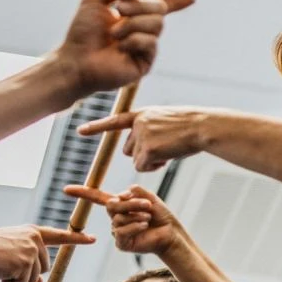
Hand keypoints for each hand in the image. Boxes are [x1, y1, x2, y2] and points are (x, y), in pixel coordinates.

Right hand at [0, 225, 94, 281]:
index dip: (77, 239)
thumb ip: (28, 264)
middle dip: (26, 273)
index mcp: (33, 232)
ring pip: (32, 279)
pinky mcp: (24, 264)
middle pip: (43, 269)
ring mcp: (30, 251)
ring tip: (0, 266)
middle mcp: (35, 239)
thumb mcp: (11, 254)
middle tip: (6, 264)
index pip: (59, 236)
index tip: (93, 239)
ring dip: (16, 280)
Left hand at [55, 0, 193, 97]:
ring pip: (156, 24)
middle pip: (160, 9)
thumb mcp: (94, 0)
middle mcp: (143, 31)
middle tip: (119, 10)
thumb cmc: (82, 34)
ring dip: (132, 24)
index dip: (177, 2)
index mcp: (134, 16)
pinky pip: (151, 42)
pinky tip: (120, 48)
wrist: (75, 60)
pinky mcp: (145, 63)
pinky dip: (133, 40)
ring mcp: (145, 48)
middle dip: (139, 6)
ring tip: (113, 34)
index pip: (161, 7)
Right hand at [64, 184, 182, 256]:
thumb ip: (135, 192)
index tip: (66, 190)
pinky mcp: (121, 244)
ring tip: (148, 217)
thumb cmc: (161, 215)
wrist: (170, 233)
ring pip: (117, 219)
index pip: (96, 197)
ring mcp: (117, 232)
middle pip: (111, 206)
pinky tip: (144, 225)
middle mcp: (115, 218)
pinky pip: (121, 232)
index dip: (82, 193)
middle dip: (129, 203)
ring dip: (136, 215)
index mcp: (119, 205)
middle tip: (148, 205)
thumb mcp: (149, 198)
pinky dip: (134, 226)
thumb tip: (121, 195)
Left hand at [79, 106, 218, 171]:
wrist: (202, 126)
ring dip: (150, 161)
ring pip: (135, 160)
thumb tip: (144, 150)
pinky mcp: (146, 149)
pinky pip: (142, 167)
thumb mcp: (167, 120)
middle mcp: (138, 123)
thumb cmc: (192, 125)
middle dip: (143, 154)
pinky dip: (154, 167)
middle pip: (128, 149)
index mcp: (143, 114)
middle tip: (165, 148)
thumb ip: (151, 128)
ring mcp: (141, 135)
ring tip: (169, 149)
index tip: (80, 131)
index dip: (97, 127)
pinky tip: (168, 156)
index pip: (115, 121)